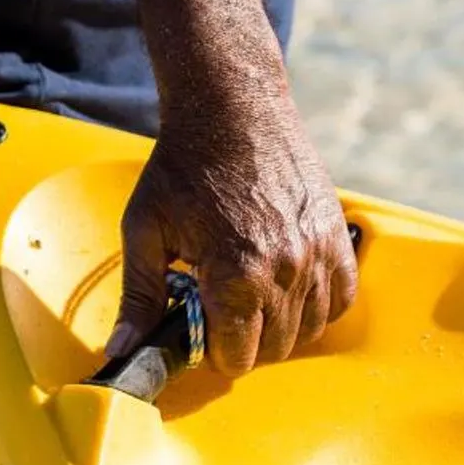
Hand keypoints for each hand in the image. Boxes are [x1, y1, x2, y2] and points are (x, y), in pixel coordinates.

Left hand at [104, 99, 356, 376]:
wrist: (231, 109)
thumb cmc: (183, 165)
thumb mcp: (144, 231)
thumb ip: (138, 298)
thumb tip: (121, 351)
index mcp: (236, 273)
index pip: (236, 355)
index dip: (212, 351)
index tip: (198, 330)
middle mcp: (285, 268)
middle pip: (274, 348)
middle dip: (243, 342)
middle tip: (218, 314)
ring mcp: (318, 251)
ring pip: (310, 329)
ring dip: (280, 328)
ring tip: (248, 300)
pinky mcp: (337, 234)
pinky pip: (342, 298)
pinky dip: (317, 305)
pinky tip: (286, 291)